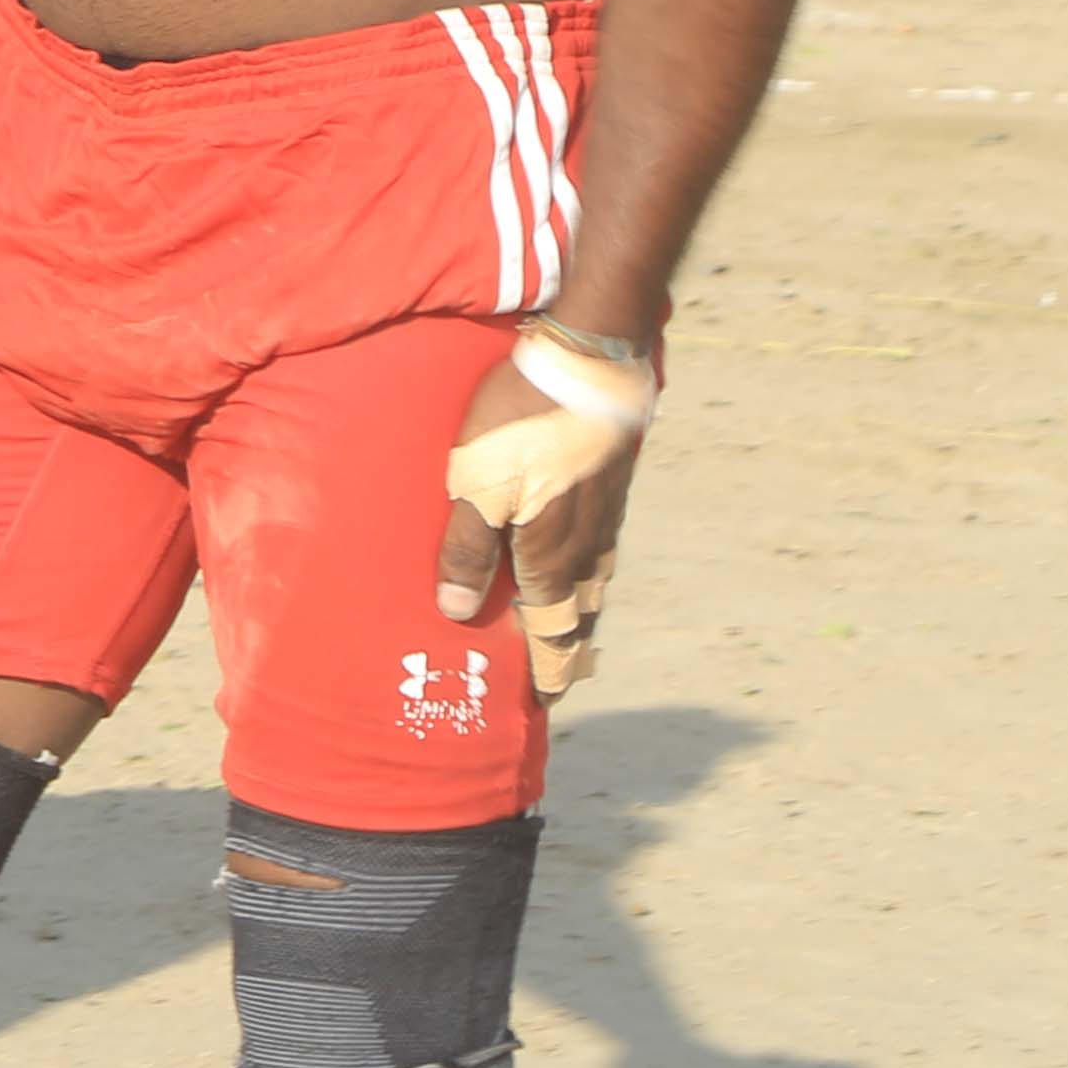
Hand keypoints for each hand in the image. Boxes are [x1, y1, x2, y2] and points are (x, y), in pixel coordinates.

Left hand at [436, 332, 649, 695]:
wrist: (588, 363)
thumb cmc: (519, 423)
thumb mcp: (476, 486)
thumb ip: (467, 550)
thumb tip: (458, 612)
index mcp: (552, 556)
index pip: (551, 631)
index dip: (546, 669)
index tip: (542, 705)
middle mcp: (586, 545)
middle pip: (579, 614)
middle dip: (567, 650)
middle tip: (559, 682)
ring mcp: (603, 514)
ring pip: (595, 581)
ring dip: (581, 613)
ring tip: (570, 633)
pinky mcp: (608, 483)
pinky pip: (601, 546)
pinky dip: (590, 571)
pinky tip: (584, 564)